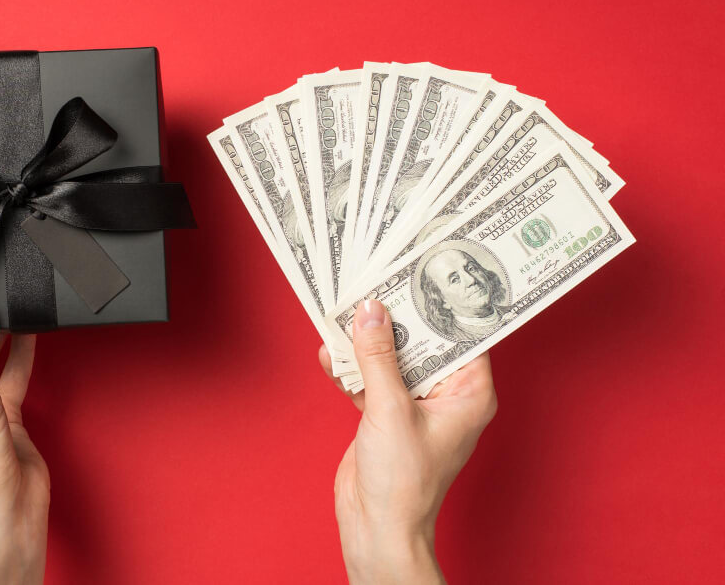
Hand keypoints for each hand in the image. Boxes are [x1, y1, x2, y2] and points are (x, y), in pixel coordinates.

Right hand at [319, 300, 496, 584]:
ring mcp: (413, 404)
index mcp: (468, 393)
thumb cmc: (403, 483)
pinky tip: (331, 352)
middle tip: (373, 283)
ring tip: (343, 313)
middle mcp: (445, 395)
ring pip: (391, 357)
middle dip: (393, 318)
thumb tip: (370, 312)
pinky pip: (369, 378)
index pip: (462, 334)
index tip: (420, 271)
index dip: (441, 303)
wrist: (376, 529)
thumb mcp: (389, 409)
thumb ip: (378, 357)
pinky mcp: (385, 414)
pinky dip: (351, 367)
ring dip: (365, 341)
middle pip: (421, 341)